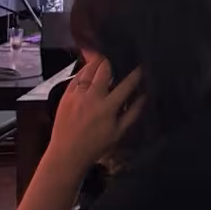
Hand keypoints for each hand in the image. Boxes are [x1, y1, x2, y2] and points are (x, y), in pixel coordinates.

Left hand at [48, 57, 143, 174]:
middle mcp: (91, 97)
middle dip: (114, 60)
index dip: (136, 73)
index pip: (126, 84)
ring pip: (89, 69)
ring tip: (105, 57)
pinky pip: (76, 76)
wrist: (66, 154)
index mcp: (107, 107)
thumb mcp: (119, 133)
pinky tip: (90, 70)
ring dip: (98, 61)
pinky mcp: (65, 96)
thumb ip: (133, 113)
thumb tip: (145, 96)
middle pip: (105, 69)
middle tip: (120, 55)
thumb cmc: (95, 146)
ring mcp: (76, 95)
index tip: (142, 66)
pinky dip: (84, 70)